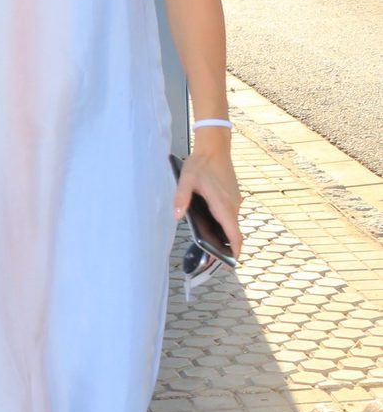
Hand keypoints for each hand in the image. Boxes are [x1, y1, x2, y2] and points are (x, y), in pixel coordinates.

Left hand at [174, 141, 242, 258]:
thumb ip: (181, 198)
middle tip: (213, 260)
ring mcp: (235, 200)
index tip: (230, 264)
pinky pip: (231, 215)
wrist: (215, 147)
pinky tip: (213, 225)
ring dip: (225, 236)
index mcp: (223, 205)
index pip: (235, 235)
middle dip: (226, 248)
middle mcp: (233, 205)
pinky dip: (225, 224)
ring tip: (211, 245)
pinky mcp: (234, 196)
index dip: (234, 251)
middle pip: (234, 233)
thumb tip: (177, 216)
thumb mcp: (186, 180)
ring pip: (233, 224)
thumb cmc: (201, 163)